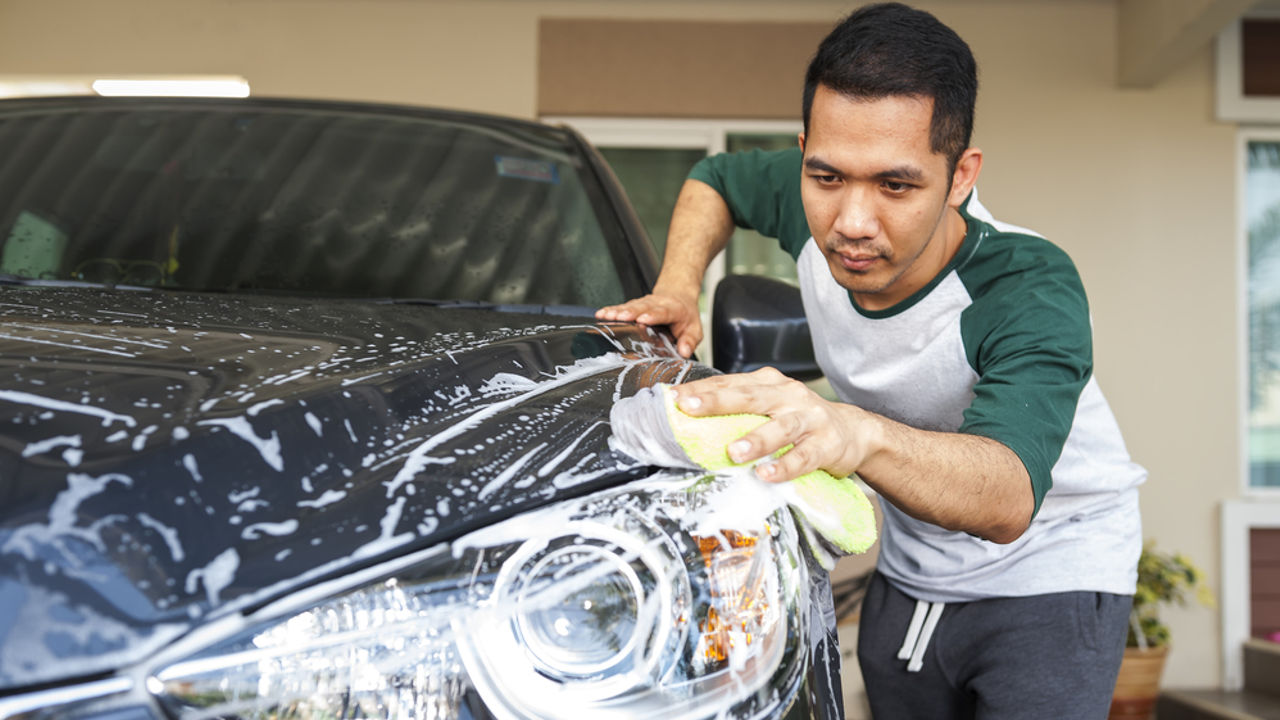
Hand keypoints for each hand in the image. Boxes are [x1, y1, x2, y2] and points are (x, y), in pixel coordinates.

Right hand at [596, 291, 701, 357]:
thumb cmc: (684, 316)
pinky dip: (611, 310)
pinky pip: (622, 308)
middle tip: (621, 317)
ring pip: (630, 306)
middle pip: (642, 307)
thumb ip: (690, 341)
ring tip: (607, 316)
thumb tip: (684, 351)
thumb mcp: (694, 329)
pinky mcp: (634, 306)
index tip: (644, 319)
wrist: (677, 296)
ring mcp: (644, 304)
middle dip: (631, 312)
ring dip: (618, 311)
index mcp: (673, 310)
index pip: (663, 312)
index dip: (653, 315)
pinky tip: (601, 314)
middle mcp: (657, 304)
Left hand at [671, 367, 873, 482]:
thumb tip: (689, 418)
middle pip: (750, 397)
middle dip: (717, 402)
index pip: (730, 383)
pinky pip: (803, 456)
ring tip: (733, 452)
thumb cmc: (800, 420)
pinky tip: (767, 474)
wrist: (854, 432)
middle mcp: (787, 395)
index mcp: (769, 384)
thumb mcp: (771, 406)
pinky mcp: (826, 444)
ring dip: (756, 440)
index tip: (673, 397)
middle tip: (689, 408)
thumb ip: (738, 410)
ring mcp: (808, 419)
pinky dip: (785, 465)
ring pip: (780, 427)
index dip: (701, 390)